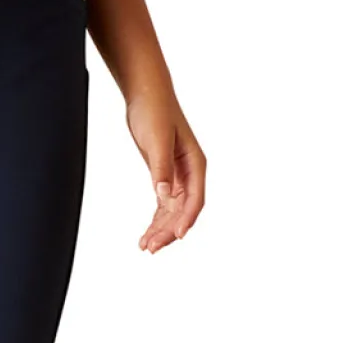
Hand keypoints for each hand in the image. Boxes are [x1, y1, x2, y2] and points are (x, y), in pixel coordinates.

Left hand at [128, 90, 205, 253]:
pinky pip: (163, 205)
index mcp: (196, 164)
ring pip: (172, 211)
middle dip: (169, 230)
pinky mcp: (163, 176)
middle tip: (151, 247)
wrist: (145, 94)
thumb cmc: (154, 112)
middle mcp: (190, 174)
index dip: (187, 218)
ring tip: (146, 247)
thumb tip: (163, 195)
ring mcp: (177, 177)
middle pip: (183, 210)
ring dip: (161, 229)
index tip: (178, 235)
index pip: (196, 198)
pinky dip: (155, 219)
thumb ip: (160, 169)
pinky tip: (147, 234)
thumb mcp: (158, 140)